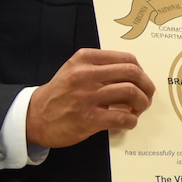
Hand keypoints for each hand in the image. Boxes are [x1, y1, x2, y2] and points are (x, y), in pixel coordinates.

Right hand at [25, 48, 153, 147]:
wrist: (34, 116)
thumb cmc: (60, 93)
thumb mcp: (75, 69)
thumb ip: (100, 67)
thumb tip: (134, 75)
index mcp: (85, 59)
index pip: (126, 58)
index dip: (141, 71)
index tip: (141, 81)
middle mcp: (86, 74)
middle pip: (132, 73)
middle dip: (146, 86)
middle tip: (147, 96)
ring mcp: (87, 97)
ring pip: (131, 93)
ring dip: (142, 103)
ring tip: (138, 110)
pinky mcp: (89, 119)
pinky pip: (122, 117)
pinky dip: (131, 121)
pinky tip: (127, 122)